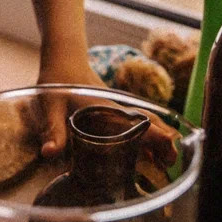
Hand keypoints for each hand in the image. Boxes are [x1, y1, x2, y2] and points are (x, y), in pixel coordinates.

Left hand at [32, 53, 177, 164]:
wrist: (64, 59)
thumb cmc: (57, 82)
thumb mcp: (51, 108)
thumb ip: (53, 131)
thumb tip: (49, 153)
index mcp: (106, 110)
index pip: (137, 122)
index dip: (155, 135)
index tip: (170, 147)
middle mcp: (116, 109)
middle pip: (148, 122)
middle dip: (163, 140)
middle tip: (172, 162)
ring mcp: (117, 108)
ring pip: (145, 121)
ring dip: (158, 138)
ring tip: (167, 161)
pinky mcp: (113, 110)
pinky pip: (136, 122)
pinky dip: (147, 134)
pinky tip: (148, 150)